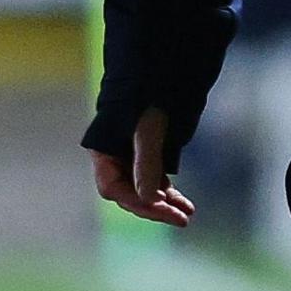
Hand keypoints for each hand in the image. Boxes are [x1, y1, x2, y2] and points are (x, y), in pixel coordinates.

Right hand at [92, 107, 193, 227]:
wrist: (162, 72)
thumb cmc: (149, 96)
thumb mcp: (148, 130)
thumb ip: (147, 164)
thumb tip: (150, 200)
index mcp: (103, 151)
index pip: (113, 187)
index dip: (136, 201)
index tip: (161, 207)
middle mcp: (114, 158)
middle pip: (129, 193)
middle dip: (154, 207)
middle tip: (180, 218)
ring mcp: (131, 159)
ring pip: (145, 190)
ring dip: (165, 204)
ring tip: (187, 214)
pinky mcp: (149, 157)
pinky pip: (156, 182)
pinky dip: (170, 194)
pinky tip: (186, 204)